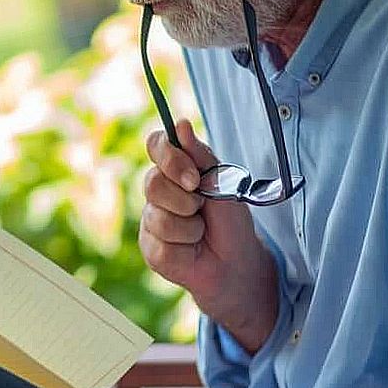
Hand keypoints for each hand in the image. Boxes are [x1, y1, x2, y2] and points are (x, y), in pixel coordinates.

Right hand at [141, 119, 277, 351]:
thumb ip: (200, 156)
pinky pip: (162, 243)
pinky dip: (186, 246)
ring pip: (158, 216)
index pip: (156, 145)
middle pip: (152, 182)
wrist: (236, 263)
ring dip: (190, 227)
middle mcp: (158, 192)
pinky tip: (192, 250)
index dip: (168, 157)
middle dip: (185, 198)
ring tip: (201, 233)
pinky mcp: (150, 247)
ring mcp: (151, 219)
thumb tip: (180, 124)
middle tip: (203, 208)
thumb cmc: (230, 222)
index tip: (193, 176)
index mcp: (175, 170)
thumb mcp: (223, 183)